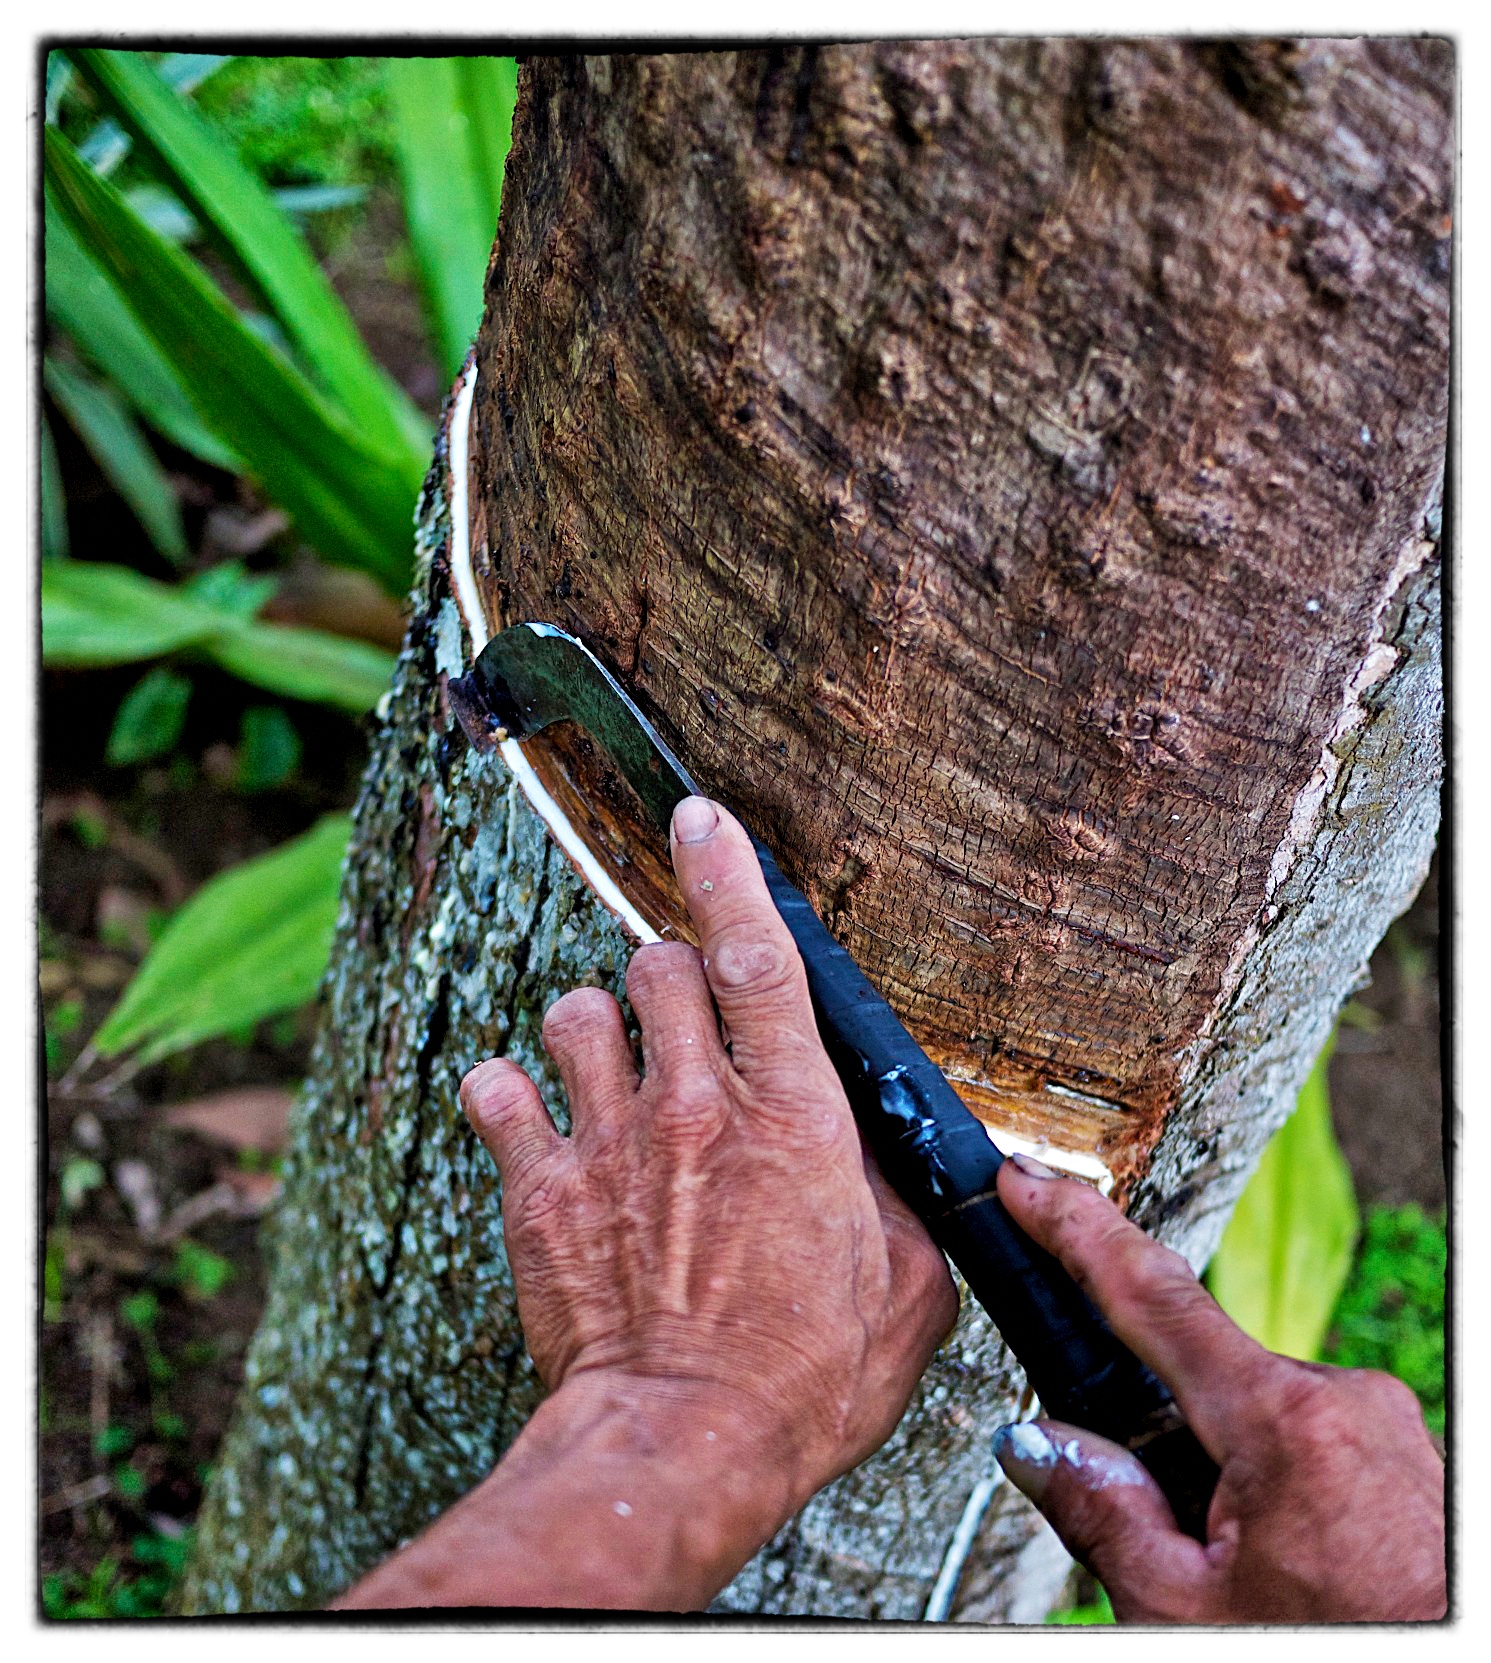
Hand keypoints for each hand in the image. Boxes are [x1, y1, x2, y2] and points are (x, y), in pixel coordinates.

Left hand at [452, 795, 956, 1598]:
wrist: (682, 1446)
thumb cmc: (801, 1380)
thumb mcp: (905, 1289)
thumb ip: (896, 1200)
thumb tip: (885, 1161)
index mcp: (792, 1116)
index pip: (757, 957)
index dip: (729, 873)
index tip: (702, 818)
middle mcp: (695, 1106)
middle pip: (657, 966)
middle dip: (668, 973)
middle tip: (682, 1020)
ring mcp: (609, 1141)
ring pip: (576, 1011)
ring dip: (594, 1025)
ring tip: (609, 1067)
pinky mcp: (541, 1189)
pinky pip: (496, 1093)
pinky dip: (507, 1093)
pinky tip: (524, 1112)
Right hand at [991, 1157, 1445, 1623]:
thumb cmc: (1339, 1662)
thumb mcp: (1184, 1615)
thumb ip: (1102, 1515)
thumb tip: (1038, 1446)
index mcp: (1284, 1423)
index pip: (1150, 1297)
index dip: (1075, 1231)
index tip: (1028, 1184)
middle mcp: (1346, 1403)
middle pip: (1202, 1377)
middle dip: (1159, 1440)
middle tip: (1163, 1541)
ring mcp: (1387, 1429)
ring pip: (1255, 1419)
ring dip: (1223, 1478)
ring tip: (1241, 1583)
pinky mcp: (1411, 1460)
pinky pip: (1310, 1445)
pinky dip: (1275, 1493)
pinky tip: (1286, 1572)